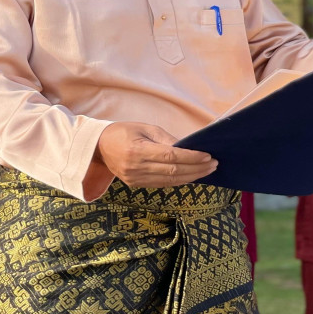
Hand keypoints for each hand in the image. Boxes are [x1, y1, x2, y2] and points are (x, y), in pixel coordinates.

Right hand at [94, 122, 217, 188]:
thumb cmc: (123, 132)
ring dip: (191, 176)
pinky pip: (162, 184)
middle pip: (173, 171)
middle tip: (214, 164)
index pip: (171, 156)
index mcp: (137, 151)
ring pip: (170, 181)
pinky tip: (191, 175)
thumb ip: (166, 138)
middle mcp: (136, 168)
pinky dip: (179, 180)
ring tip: (207, 171)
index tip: (207, 156)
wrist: (98, 147)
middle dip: (196, 169)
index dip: (191, 158)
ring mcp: (136, 179)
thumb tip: (188, 147)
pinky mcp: (136, 185)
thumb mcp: (144, 128)